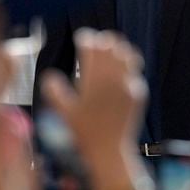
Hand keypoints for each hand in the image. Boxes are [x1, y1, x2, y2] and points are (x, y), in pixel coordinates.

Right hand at [40, 29, 146, 165]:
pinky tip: (118, 72)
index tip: (80, 40)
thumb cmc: (84, 132)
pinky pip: (135, 71)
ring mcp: (130, 84)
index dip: (85, 39)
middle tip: (94, 45)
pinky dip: (127, 65)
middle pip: (112, 45)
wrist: (110, 151)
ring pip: (128, 53)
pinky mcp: (139, 93)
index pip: (93, 45)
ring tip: (108, 54)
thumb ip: (54, 90)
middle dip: (101, 41)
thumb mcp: (63, 112)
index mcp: (95, 78)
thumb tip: (50, 75)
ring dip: (117, 50)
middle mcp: (115, 78)